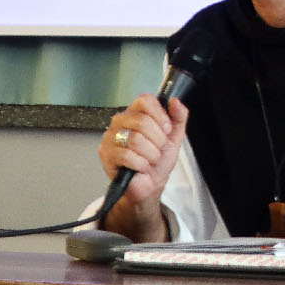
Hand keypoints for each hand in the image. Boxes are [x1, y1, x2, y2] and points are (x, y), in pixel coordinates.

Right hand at [97, 94, 188, 225]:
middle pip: (142, 121)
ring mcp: (111, 137)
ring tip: (150, 159)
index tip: (166, 129)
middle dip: (158, 140)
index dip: (160, 115)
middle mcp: (121, 122)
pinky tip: (141, 166)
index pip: (145, 100)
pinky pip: (127, 156)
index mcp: (136, 113)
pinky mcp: (106, 154)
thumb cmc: (159, 160)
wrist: (151, 184)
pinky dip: (140, 164)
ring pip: (135, 139)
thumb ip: (179, 117)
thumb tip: (175, 102)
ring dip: (150, 154)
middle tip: (158, 149)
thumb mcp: (175, 137)